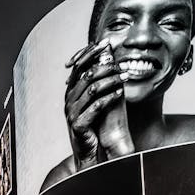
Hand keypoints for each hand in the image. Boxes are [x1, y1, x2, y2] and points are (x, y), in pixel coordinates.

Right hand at [63, 39, 126, 171]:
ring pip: (92, 89)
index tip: (107, 43)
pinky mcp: (78, 124)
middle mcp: (69, 99)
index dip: (92, 52)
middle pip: (87, 75)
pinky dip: (108, 98)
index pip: (79, 64)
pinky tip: (120, 93)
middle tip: (122, 63)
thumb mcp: (93, 100)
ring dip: (111, 81)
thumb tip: (108, 57)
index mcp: (71, 90)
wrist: (87, 151)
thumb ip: (97, 81)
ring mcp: (72, 112)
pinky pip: (95, 107)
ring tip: (125, 76)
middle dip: (106, 67)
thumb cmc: (93, 124)